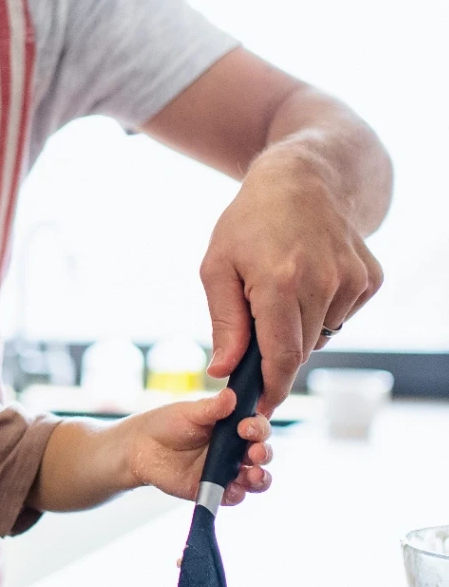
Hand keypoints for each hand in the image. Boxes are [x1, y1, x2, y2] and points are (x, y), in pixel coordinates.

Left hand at [122, 388, 271, 506]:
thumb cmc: (167, 424)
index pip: (257, 427)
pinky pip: (234, 496)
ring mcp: (227, 471)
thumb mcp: (189, 412)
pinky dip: (238, 494)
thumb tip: (230, 395)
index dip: (258, 428)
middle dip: (264, 453)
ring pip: (255, 478)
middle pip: (262, 453)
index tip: (246, 427)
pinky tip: (232, 489)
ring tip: (253, 475)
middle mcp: (235, 450)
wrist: (142, 447)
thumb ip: (211, 408)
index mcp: (232, 427)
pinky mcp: (215, 489)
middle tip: (254, 453)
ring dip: (260, 478)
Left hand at [200, 153, 382, 413]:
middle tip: (254, 340)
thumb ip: (224, 323)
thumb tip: (224, 371)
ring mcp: (352, 280)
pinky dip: (321, 310)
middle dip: (275, 356)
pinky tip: (307, 278)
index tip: (259, 407)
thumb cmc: (248, 224)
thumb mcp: (217, 268)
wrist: (301, 180)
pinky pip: (341, 316)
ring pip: (321, 335)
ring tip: (279, 290)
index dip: (271, 387)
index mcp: (279, 281)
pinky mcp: (370, 279)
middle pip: (300, 350)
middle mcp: (323, 283)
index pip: (281, 356)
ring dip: (297, 328)